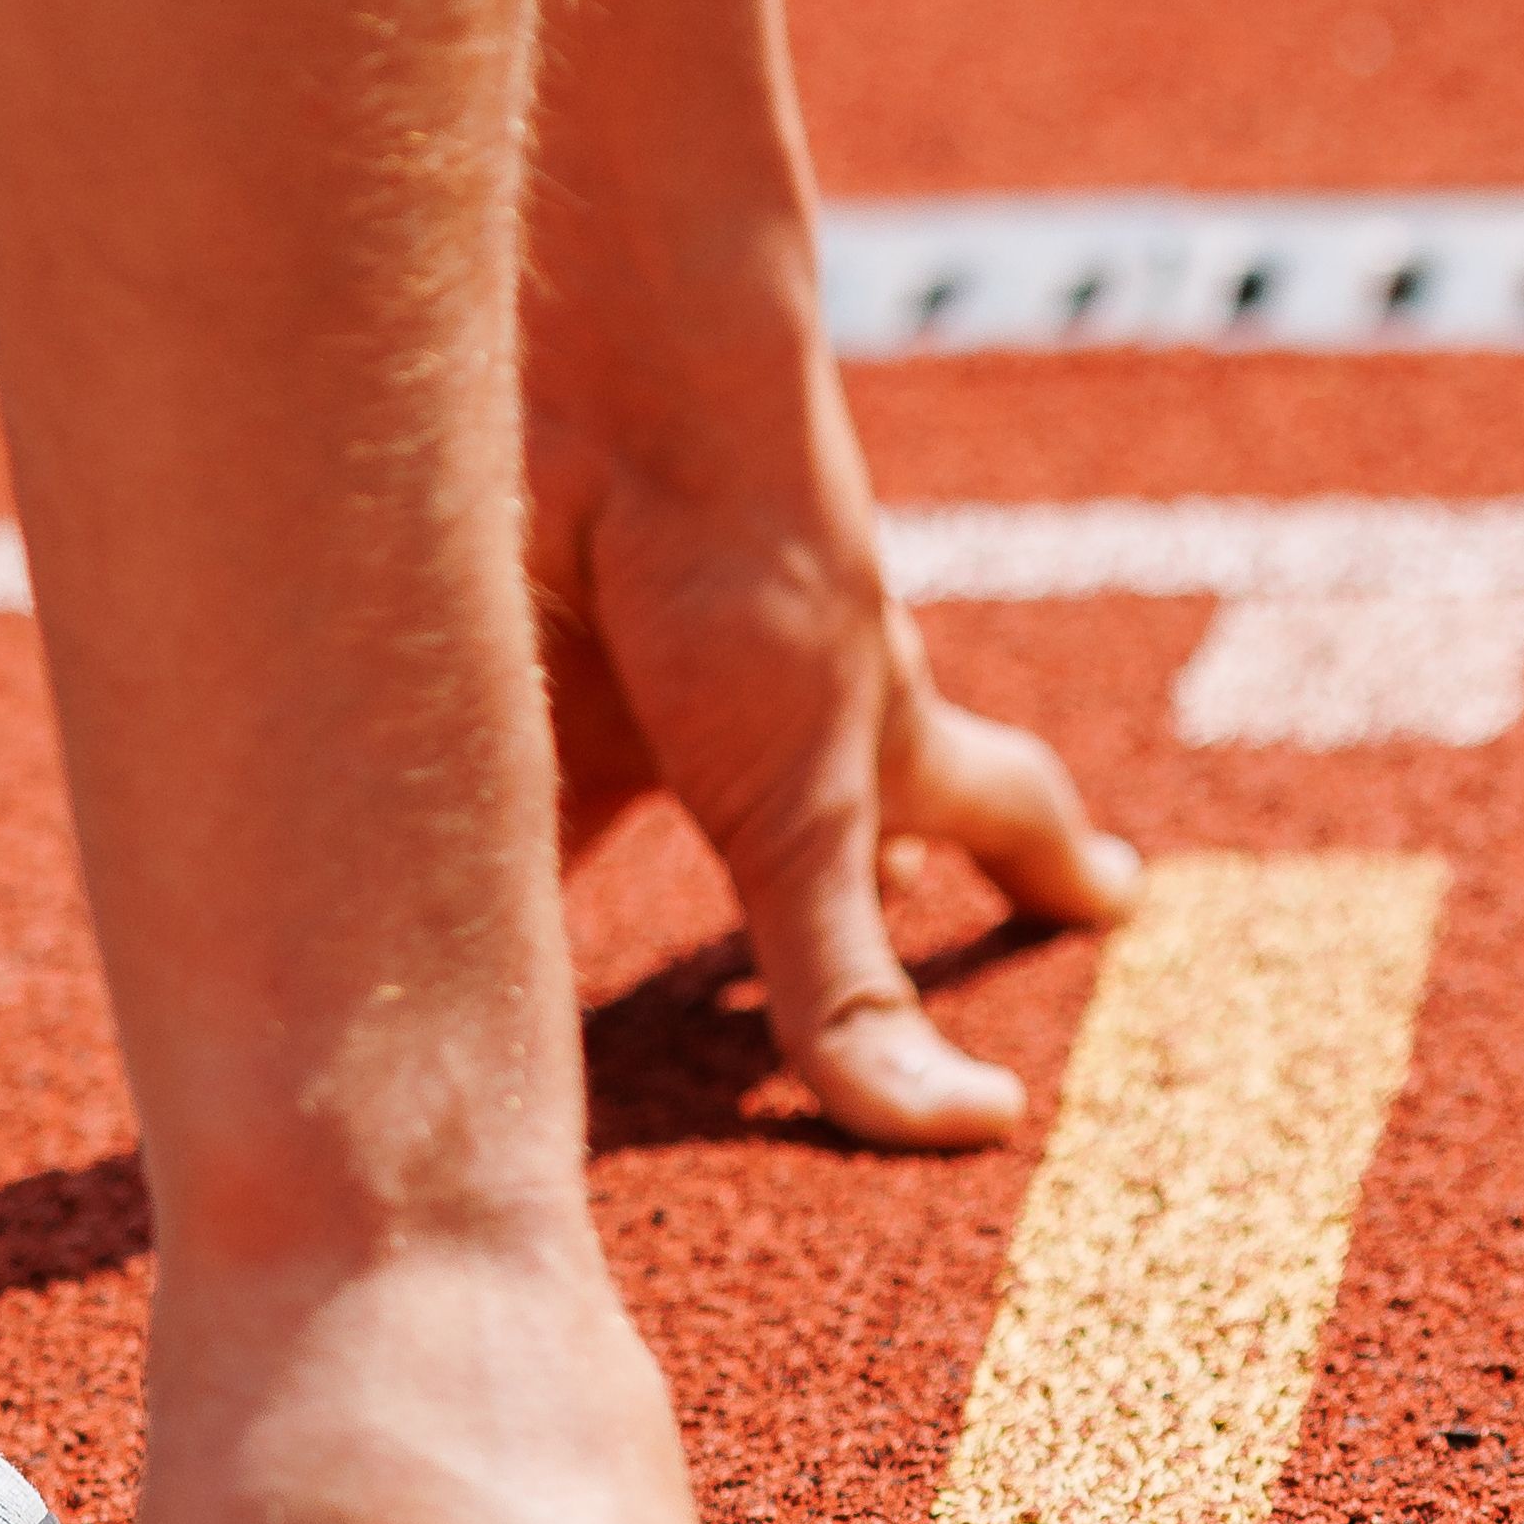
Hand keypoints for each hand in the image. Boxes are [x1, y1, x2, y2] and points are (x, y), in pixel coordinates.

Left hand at [531, 326, 1136, 1148]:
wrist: (600, 394)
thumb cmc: (748, 573)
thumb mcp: (804, 809)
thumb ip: (845, 981)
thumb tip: (965, 1129)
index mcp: (878, 733)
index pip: (996, 812)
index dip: (1045, 861)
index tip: (1112, 896)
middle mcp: (757, 712)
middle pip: (821, 801)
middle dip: (848, 866)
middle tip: (886, 894)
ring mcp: (632, 690)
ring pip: (639, 789)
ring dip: (624, 852)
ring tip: (608, 923)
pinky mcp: (509, 676)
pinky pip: (488, 776)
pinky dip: (463, 831)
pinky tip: (410, 894)